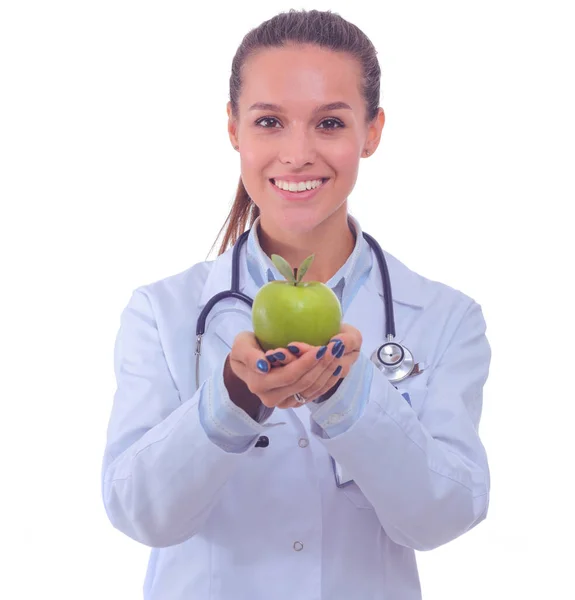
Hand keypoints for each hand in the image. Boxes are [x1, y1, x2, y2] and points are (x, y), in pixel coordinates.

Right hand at [228, 323, 361, 409]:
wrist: (246, 365)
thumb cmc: (245, 349)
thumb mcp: (241, 346)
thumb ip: (250, 356)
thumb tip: (263, 366)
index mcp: (259, 384)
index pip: (289, 375)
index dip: (306, 363)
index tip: (320, 348)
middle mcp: (272, 398)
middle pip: (304, 384)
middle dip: (322, 365)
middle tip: (335, 347)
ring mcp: (285, 402)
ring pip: (312, 390)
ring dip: (327, 372)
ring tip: (338, 353)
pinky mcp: (294, 401)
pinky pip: (315, 393)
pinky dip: (327, 380)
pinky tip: (336, 366)